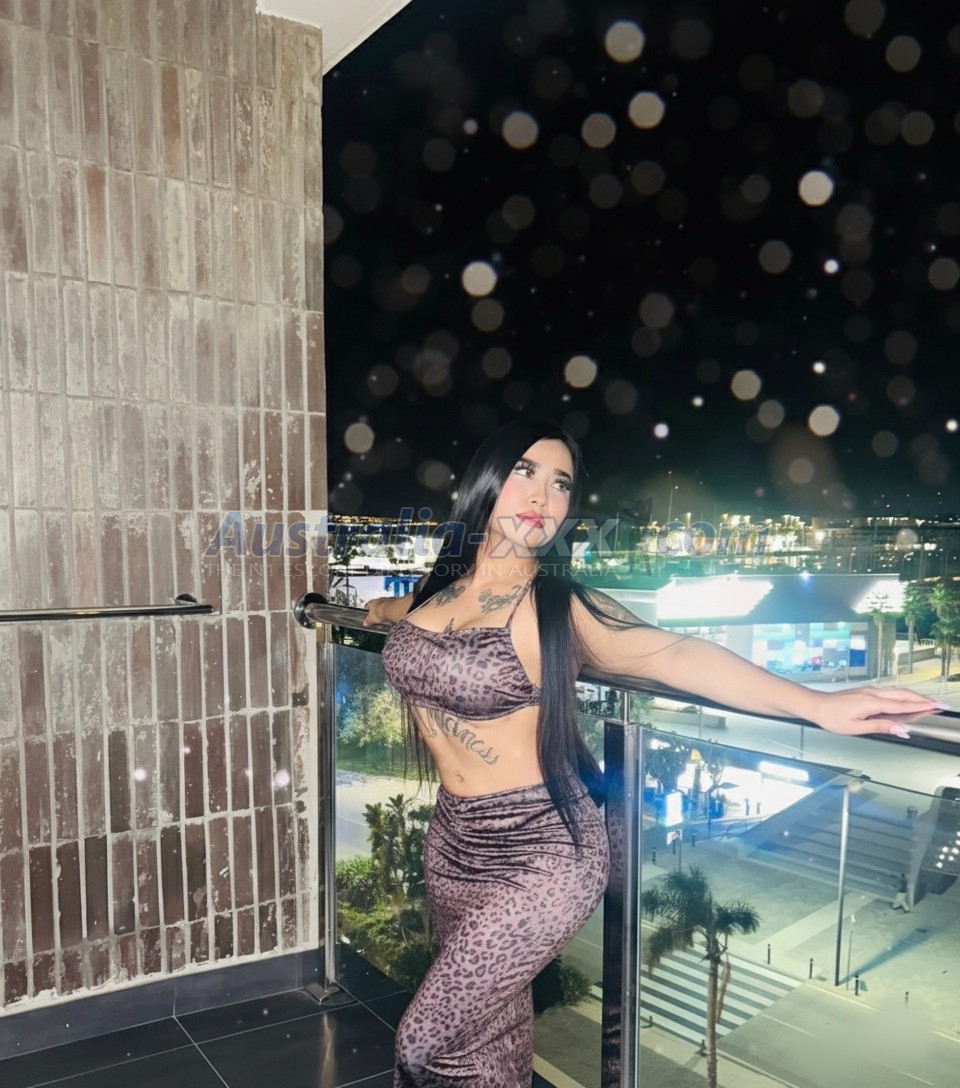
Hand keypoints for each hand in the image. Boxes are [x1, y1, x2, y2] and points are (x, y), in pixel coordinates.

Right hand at [362, 597, 393, 626]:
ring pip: (385, 604)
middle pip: (377, 604)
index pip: (368, 605)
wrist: (390, 610)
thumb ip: (368, 621)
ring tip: (386, 616)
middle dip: (378, 609)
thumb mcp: (371, 620)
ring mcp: (387, 599)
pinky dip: (392, 609)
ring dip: (385, 609)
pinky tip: (392, 615)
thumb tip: (365, 623)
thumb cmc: (379, 613)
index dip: (369, 609)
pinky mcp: (394, 601)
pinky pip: (392, 605)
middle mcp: (379, 599)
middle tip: (379, 615)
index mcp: (371, 602)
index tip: (370, 613)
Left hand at [808, 686, 947, 738]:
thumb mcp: (855, 728)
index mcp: (872, 703)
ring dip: (914, 697)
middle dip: (923, 699)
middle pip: (904, 695)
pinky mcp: (867, 691)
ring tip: (928, 703)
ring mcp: (870, 691)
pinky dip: (903, 696)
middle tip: (939, 704)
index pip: (902, 705)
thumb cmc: (832, 717)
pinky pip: (890, 692)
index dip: (921, 707)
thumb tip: (901, 729)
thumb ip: (880, 726)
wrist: (816, 705)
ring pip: (897, 692)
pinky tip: (907, 701)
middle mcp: (873, 693)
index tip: (936, 707)